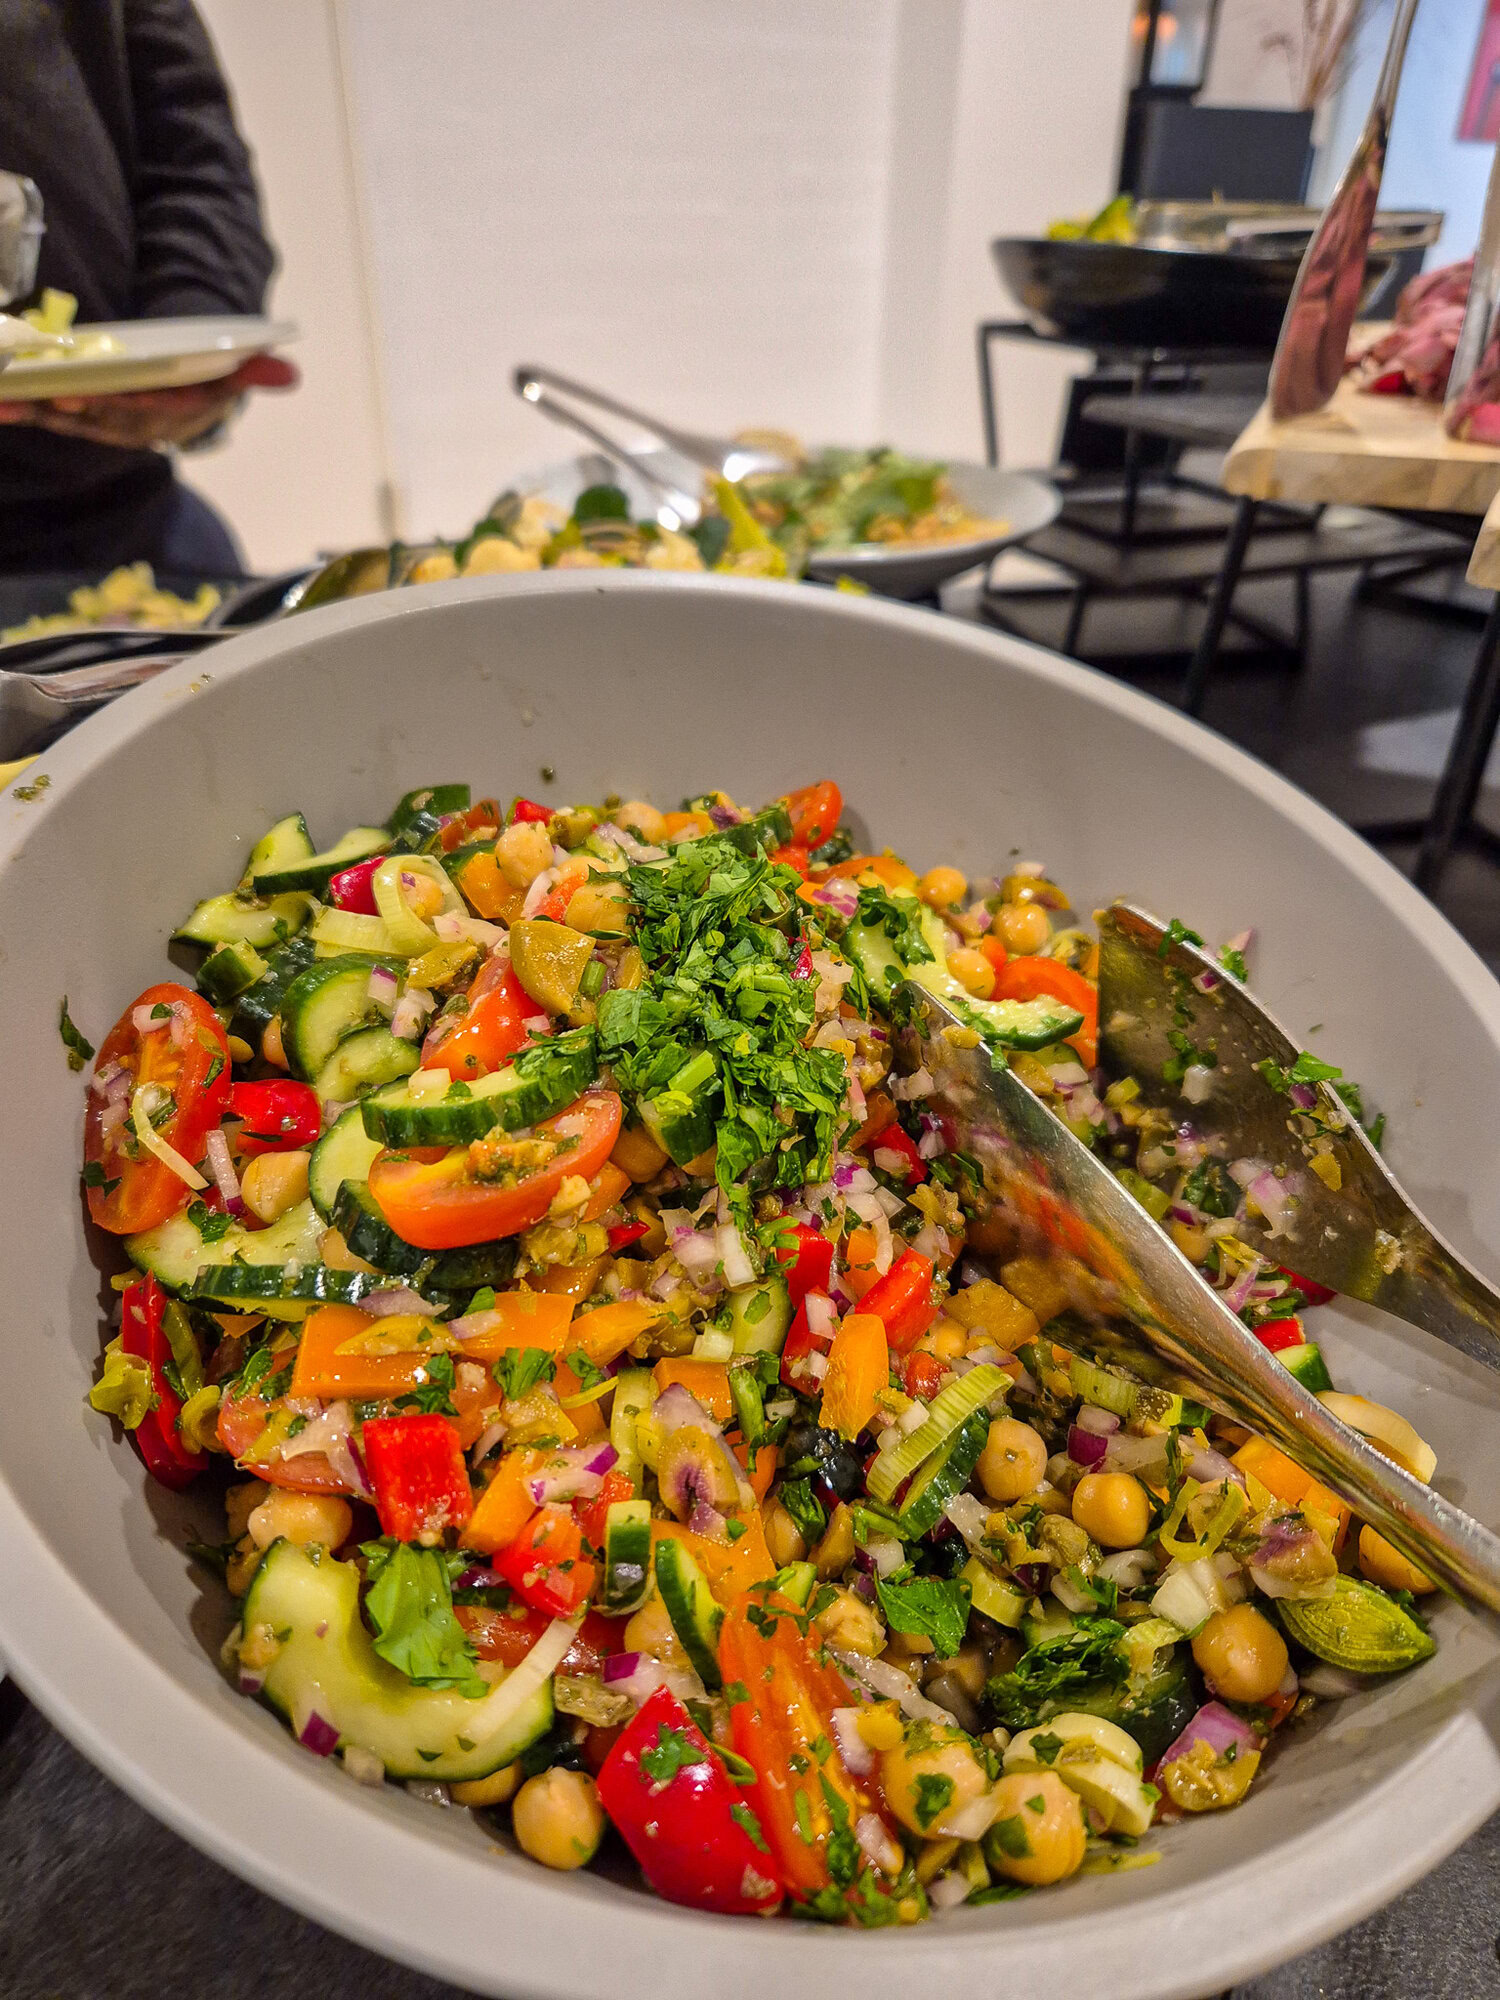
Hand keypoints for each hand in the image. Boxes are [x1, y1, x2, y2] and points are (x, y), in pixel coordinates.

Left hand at [0, 351, 297, 448]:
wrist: (176, 395)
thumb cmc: (201, 374)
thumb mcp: (230, 369)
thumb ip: (254, 370)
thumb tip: (291, 373)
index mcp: (177, 416)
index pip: (164, 411)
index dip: (145, 405)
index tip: (132, 394)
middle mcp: (140, 427)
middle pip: (112, 418)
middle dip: (85, 409)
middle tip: (62, 396)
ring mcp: (105, 424)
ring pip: (75, 421)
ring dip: (43, 413)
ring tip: (12, 402)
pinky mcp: (77, 414)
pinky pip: (48, 415)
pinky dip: (23, 410)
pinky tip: (0, 405)